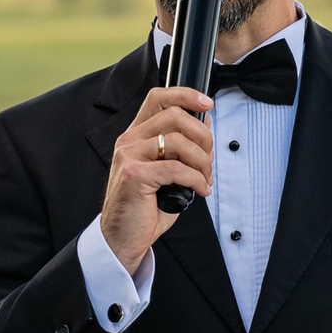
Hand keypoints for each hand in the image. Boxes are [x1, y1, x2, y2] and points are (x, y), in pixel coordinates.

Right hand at [101, 85, 214, 271]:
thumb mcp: (166, 172)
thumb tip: (205, 126)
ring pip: (178, 141)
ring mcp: (129, 156)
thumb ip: (181, 148)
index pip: (158, 98)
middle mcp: (129, 141)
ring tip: (205, 178)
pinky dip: (196, 179)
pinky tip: (200, 190)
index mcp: (136, 136)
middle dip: (202, 135)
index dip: (185, 94)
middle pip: (174, 115)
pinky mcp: (134, 175)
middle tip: (209, 158)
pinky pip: (176, 168)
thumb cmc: (145, 207)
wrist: (123, 238)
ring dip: (202, 161)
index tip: (207, 103)